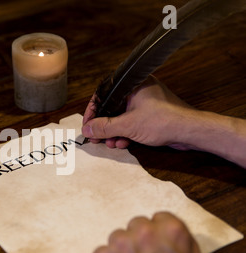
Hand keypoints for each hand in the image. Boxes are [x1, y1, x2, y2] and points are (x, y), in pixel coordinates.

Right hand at [82, 75, 196, 149]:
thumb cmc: (163, 121)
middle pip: (112, 107)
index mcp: (132, 84)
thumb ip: (104, 127)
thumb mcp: (128, 125)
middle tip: (96, 137)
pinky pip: (132, 122)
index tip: (87, 125)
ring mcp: (145, 103)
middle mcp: (138, 90)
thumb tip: (87, 128)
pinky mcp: (151, 115)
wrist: (189, 131)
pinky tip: (122, 143)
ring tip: (110, 143)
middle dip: (104, 125)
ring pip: (121, 116)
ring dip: (114, 132)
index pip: (104, 94)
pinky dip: (125, 133)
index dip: (93, 111)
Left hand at [84, 212, 205, 252]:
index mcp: (170, 230)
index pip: (160, 218)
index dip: (159, 234)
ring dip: (123, 251)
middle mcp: (143, 231)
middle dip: (140, 240)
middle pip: (137, 226)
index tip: (157, 245)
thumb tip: (173, 234)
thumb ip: (183, 243)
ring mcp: (119, 242)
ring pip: (118, 238)